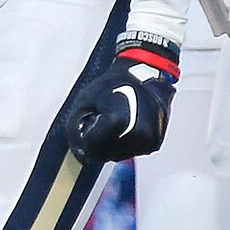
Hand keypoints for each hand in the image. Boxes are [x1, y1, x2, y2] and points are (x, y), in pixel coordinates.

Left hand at [67, 36, 179, 161]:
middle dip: (98, 143)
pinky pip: (131, 151)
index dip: (85, 140)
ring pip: (118, 156)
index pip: (92, 149)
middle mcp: (137, 134)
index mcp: (119, 121)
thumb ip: (75, 128)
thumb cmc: (116, 82)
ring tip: (116, 121)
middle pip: (105, 155)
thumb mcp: (85, 101)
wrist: (144, 74)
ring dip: (112, 144)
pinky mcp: (154, 143)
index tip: (87, 128)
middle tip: (102, 122)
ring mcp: (147, 140)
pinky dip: (126, 143)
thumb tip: (79, 151)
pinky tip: (127, 125)